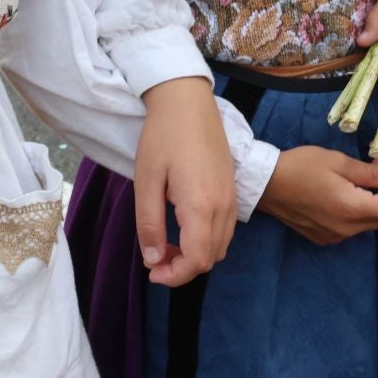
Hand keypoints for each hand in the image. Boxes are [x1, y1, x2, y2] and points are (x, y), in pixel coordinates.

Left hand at [134, 78, 236, 287]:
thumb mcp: (146, 180)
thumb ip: (149, 224)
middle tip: (155, 258)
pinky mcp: (231, 189)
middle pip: (210, 259)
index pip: (197, 261)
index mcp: (201, 206)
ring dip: (195, 255)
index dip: (174, 276)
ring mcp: (231, 198)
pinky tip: (184, 229)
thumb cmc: (162, 136)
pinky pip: (225, 230)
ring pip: (220, 247)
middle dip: (183, 268)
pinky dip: (206, 241)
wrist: (187, 100)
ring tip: (167, 245)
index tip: (152, 272)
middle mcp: (223, 206)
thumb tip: (154, 261)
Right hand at [256, 146, 377, 244]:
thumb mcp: (338, 162)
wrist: (265, 184)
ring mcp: (336, 237)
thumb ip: (371, 172)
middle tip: (377, 169)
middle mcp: (348, 229)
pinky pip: (352, 227)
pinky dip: (356, 210)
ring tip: (357, 179)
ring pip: (370, 222)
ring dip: (373, 202)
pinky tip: (341, 193)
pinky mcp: (325, 238)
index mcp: (353, 210)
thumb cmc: (301, 167)